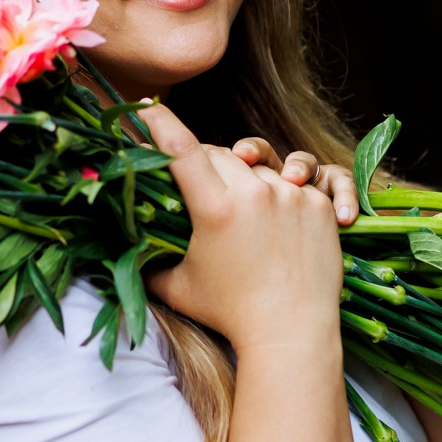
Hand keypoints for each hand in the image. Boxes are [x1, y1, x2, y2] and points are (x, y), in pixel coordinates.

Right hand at [144, 103, 344, 353]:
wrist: (292, 333)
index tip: (148, 108)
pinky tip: (272, 218)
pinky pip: (294, 181)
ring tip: (241, 211)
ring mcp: (291, 196)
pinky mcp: (319, 206)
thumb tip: (121, 243)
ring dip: (244, 178)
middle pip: (219, 154)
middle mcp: (255, 194)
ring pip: (258, 166)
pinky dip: (280, 194)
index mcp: (215, 209)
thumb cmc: (229, 314)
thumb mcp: (177, 287)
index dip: (160, 125)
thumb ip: (147, 260)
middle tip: (196, 184)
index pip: (181, 149)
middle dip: (203, 163)